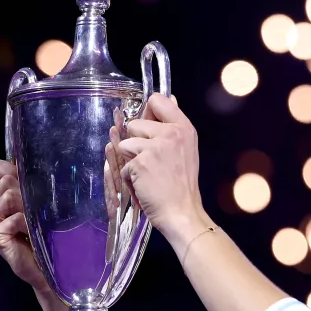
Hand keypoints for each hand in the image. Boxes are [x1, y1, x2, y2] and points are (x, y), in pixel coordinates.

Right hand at [0, 159, 50, 292]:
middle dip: (27, 190)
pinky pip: (13, 219)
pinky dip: (27, 225)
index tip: (30, 174)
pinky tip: (34, 236)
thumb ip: (33, 186)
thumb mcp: (48, 207)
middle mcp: (0, 207)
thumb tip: (11, 164)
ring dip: (28, 207)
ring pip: (8, 195)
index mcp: (11, 196)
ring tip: (39, 225)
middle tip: (42, 210)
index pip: (2, 170)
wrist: (56, 270)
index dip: (14, 169)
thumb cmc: (57, 237)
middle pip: (7, 181)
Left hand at [112, 93, 207, 241]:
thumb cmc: (182, 186)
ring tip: (149, 175)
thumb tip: (169, 98)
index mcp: (184, 128)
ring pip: (125, 143)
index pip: (157, 100)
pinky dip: (130, 178)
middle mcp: (171, 133)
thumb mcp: (186, 149)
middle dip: (137, 142)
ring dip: (131, 161)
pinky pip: (123, 164)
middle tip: (153, 162)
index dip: (148, 113)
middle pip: (135, 123)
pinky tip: (145, 185)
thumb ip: (174, 125)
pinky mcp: (140, 162)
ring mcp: (155, 147)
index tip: (149, 129)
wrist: (182, 212)